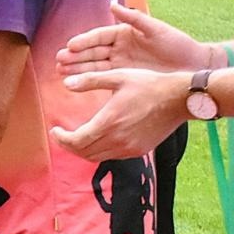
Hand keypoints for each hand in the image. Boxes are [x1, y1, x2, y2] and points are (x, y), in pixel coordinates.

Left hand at [50, 68, 191, 161]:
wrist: (179, 99)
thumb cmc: (148, 85)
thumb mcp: (117, 76)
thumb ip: (90, 80)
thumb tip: (66, 83)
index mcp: (109, 122)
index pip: (77, 141)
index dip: (62, 139)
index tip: (54, 130)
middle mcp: (118, 139)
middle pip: (84, 152)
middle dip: (68, 145)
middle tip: (61, 134)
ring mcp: (130, 148)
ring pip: (97, 157)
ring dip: (83, 150)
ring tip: (76, 137)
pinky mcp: (139, 150)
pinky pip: (112, 156)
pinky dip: (99, 151)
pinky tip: (97, 138)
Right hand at [57, 3, 209, 74]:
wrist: (192, 65)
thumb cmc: (177, 44)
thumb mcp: (156, 29)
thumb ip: (134, 18)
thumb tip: (113, 5)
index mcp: (123, 34)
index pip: (99, 37)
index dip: (84, 41)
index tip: (70, 45)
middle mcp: (118, 48)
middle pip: (92, 52)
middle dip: (74, 56)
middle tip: (59, 60)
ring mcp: (119, 63)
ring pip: (93, 65)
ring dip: (76, 68)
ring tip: (60, 71)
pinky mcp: (123, 76)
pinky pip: (103, 77)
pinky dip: (88, 79)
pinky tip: (75, 81)